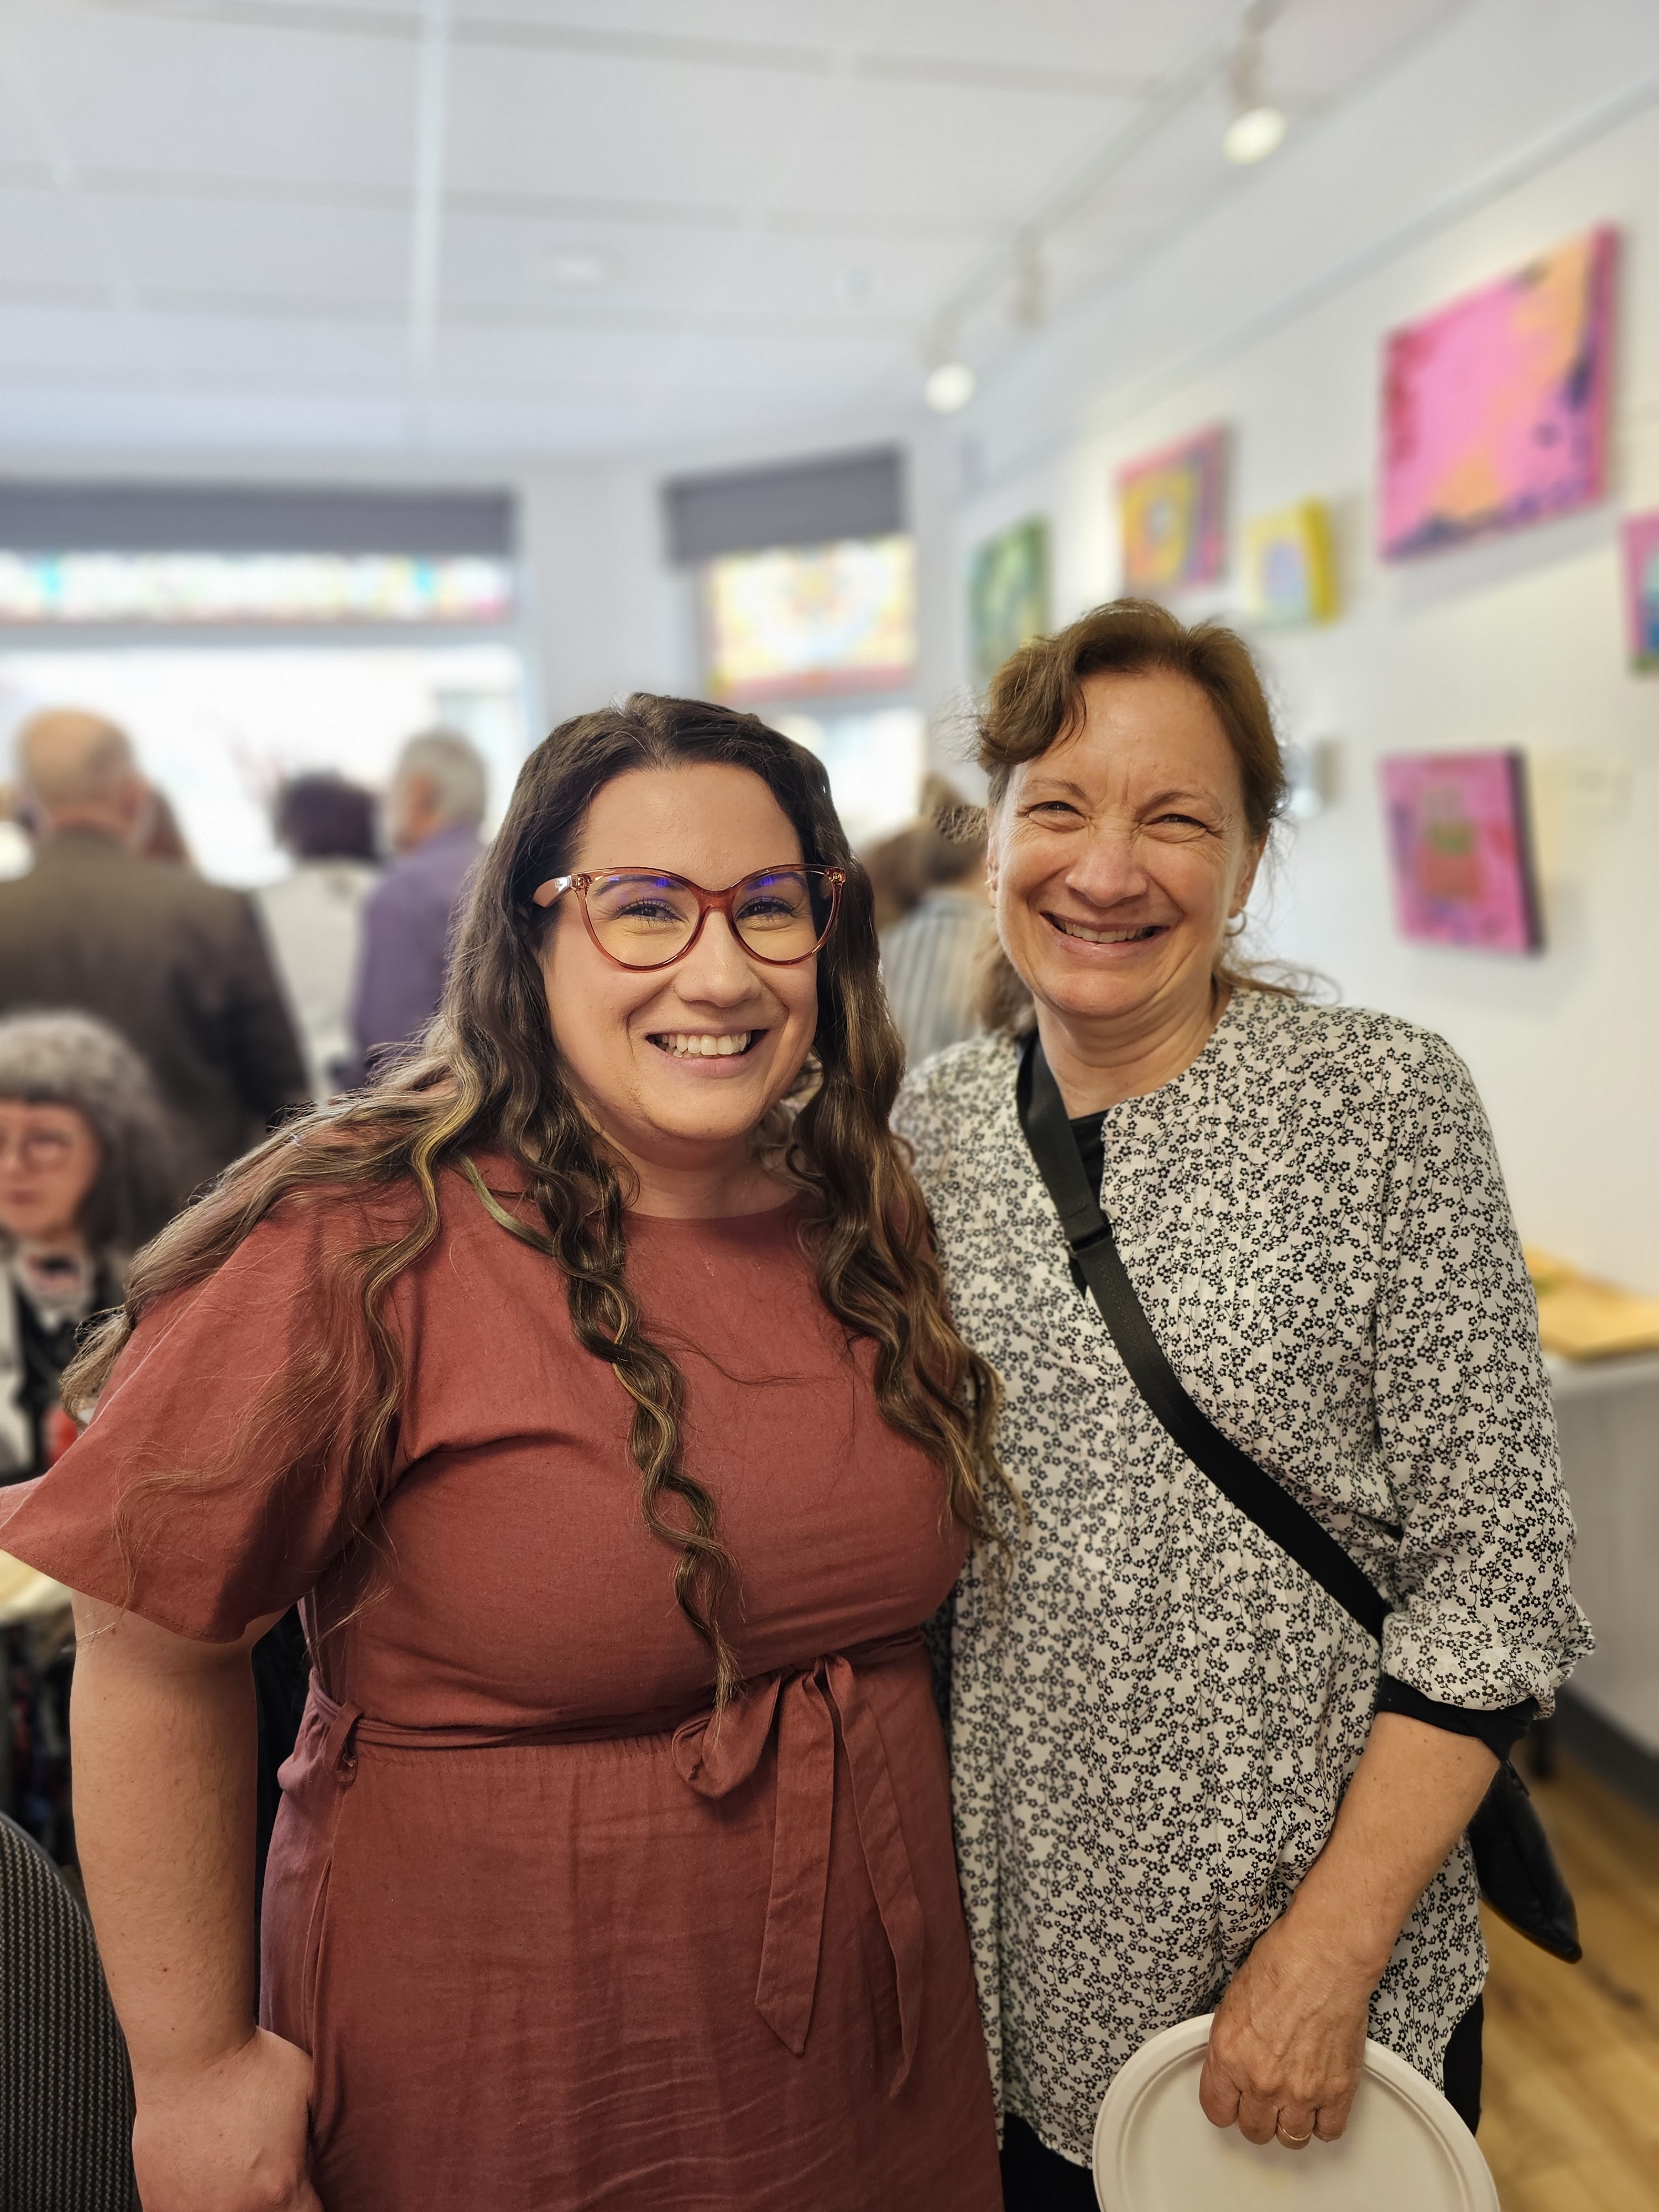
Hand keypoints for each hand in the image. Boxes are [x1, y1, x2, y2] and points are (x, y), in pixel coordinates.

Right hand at [132, 2028, 322, 2211]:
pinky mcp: (158, 2202)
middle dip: (271, 2200)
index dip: (310, 2201)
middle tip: (264, 2169)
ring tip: (230, 2168)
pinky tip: (200, 2172)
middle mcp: (236, 2211)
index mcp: (279, 2189)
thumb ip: (316, 2141)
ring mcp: (192, 2211)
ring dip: (231, 2200)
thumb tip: (320, 2159)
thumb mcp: (309, 2095)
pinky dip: (194, 2199)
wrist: (190, 2051)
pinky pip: (184, 2211)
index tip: (305, 2188)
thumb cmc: (252, 2063)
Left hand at [1199, 1910, 1375, 2150]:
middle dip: (1259, 2115)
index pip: (1217, 2110)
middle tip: (1266, 2098)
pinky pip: (1328, 2131)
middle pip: (1255, 2130)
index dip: (1227, 2106)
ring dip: (1291, 2122)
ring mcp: (1301, 2090)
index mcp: (1229, 2055)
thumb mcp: (1232, 2003)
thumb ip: (1231, 2046)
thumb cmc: (1281, 1964)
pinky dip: (1323, 2121)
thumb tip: (1233, 2068)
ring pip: (1291, 2138)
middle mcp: (1261, 2080)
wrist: (1324, 1956)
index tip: (1234, 2101)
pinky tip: (1320, 2103)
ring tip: (1294, 2100)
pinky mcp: (1337, 2091)